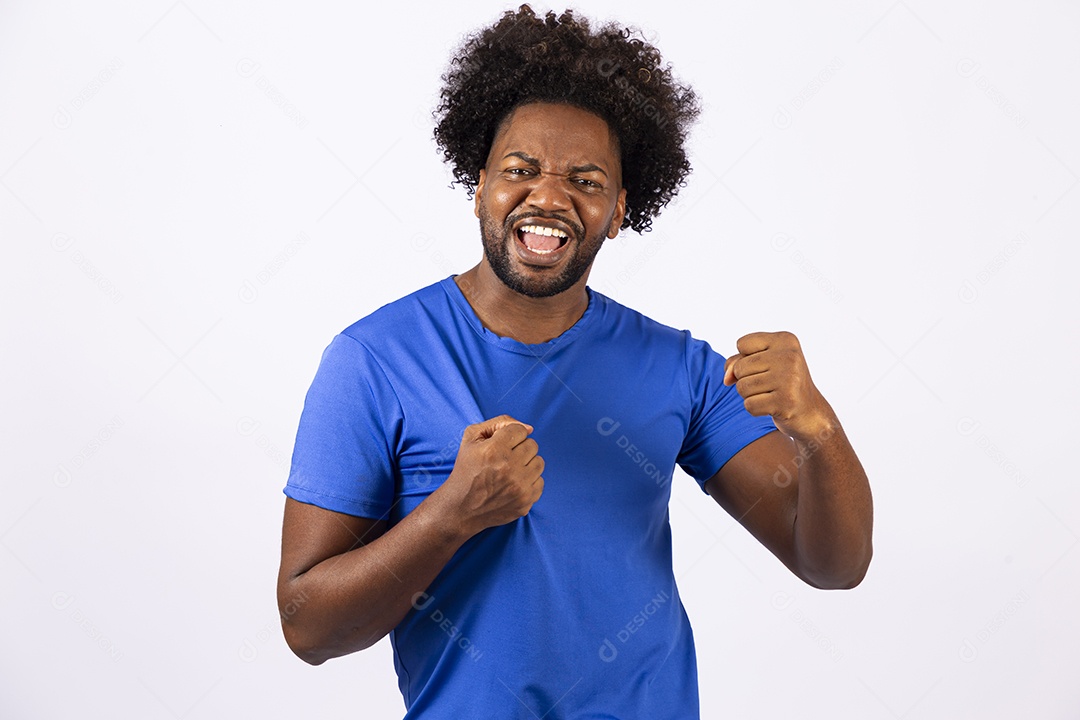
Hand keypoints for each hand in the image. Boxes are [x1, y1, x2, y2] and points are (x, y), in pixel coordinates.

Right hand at [433, 415, 544, 536]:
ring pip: (539, 462)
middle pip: (532, 445)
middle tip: (504, 459)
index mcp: (493, 450)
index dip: (510, 436)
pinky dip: (529, 482)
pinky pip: (540, 482)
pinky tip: (513, 485)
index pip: (520, 430)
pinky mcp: (525, 502)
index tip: (500, 445)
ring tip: (510, 471)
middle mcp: (508, 468)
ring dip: (526, 464)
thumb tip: (529, 428)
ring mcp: (518, 487)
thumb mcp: (471, 438)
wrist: (461, 508)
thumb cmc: (466, 470)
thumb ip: (500, 422)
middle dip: (519, 448)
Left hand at [723, 331, 834, 441]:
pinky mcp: (786, 401)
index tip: (766, 365)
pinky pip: (749, 405)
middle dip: (746, 379)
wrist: (810, 412)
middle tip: (769, 384)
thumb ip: (737, 361)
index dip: (745, 358)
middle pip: (740, 367)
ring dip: (750, 395)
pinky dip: (756, 409)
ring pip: (742, 387)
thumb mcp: (762, 362)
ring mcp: (789, 379)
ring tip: (770, 394)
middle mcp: (789, 356)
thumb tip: (726, 379)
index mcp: (785, 340)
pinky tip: (772, 406)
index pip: (742, 344)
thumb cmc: (782, 382)